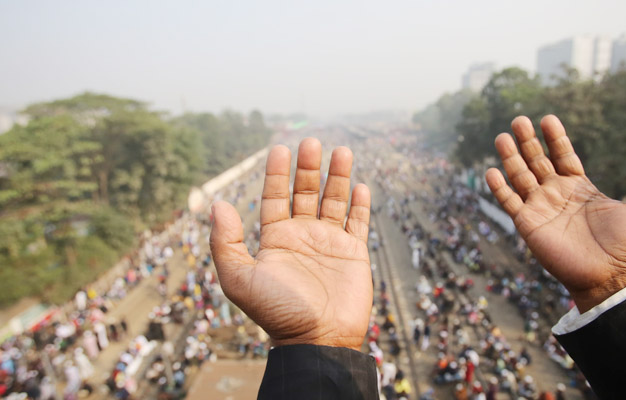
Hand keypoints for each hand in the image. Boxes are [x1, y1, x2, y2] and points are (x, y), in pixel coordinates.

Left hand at [210, 138, 371, 349]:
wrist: (316, 340)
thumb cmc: (276, 312)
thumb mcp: (240, 278)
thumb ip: (226, 242)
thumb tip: (218, 204)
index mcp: (276, 238)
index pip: (276, 197)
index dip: (278, 173)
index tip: (280, 148)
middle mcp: (303, 236)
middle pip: (306, 192)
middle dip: (309, 167)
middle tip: (311, 141)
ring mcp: (329, 243)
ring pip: (334, 201)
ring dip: (338, 177)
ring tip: (341, 151)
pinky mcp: (354, 254)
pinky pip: (358, 223)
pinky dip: (360, 204)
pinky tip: (360, 186)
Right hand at [485, 115, 625, 311]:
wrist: (611, 278)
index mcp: (580, 188)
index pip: (563, 156)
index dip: (555, 138)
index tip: (548, 119)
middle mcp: (557, 195)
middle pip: (537, 161)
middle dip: (528, 141)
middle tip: (518, 119)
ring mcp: (541, 209)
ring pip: (520, 177)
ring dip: (510, 157)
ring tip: (502, 137)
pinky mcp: (528, 225)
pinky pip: (510, 203)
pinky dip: (499, 188)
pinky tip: (491, 171)